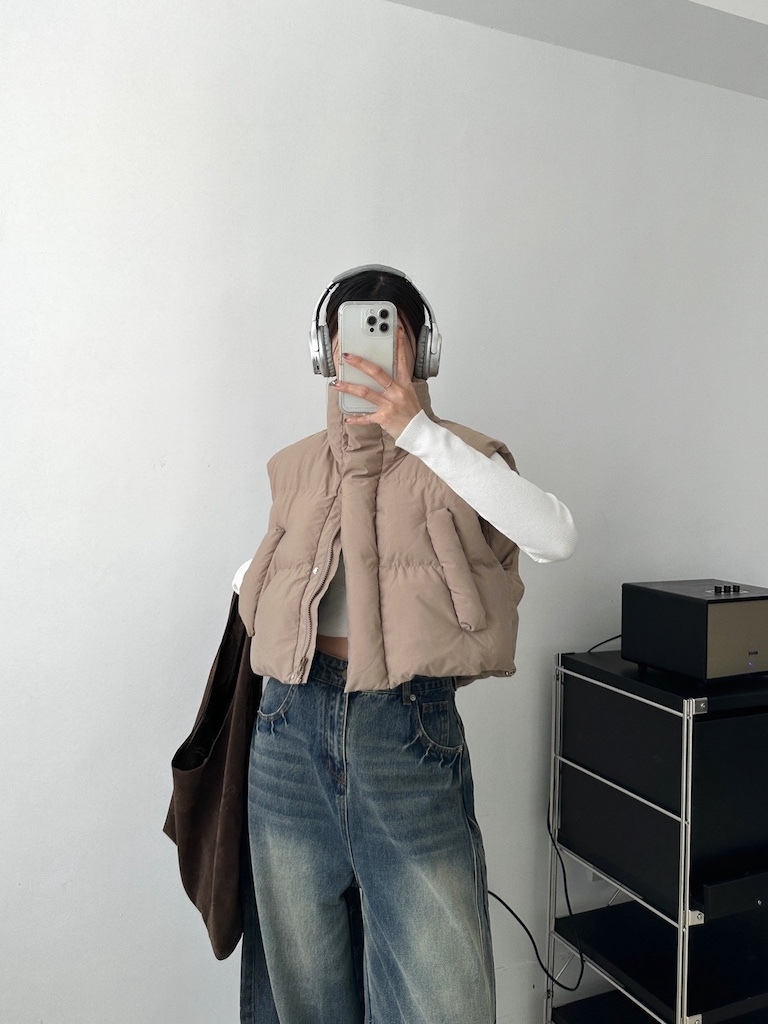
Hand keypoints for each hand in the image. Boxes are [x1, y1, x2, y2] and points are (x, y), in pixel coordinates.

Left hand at [334, 323, 421, 438]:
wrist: (419, 433)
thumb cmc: (412, 413)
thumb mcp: (409, 394)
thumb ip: (397, 383)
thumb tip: (380, 375)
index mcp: (405, 384)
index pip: (402, 360)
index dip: (399, 344)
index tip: (396, 330)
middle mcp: (397, 392)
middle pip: (376, 373)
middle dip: (360, 363)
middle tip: (347, 356)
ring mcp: (390, 405)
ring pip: (365, 392)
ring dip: (349, 387)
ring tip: (336, 383)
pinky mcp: (383, 418)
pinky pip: (366, 417)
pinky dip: (356, 419)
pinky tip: (348, 418)